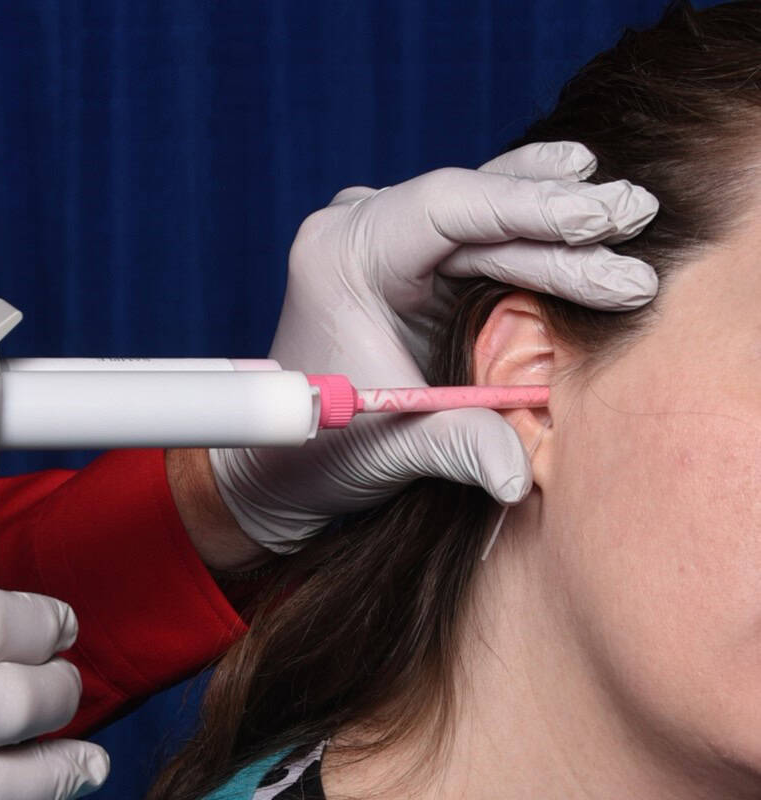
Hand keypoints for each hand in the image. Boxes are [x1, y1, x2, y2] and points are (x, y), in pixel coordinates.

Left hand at [210, 142, 658, 553]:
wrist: (281, 459)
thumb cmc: (319, 452)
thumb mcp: (387, 449)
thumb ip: (454, 449)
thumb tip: (516, 475)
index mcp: (339, 258)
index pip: (440, 208)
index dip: (523, 207)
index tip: (596, 218)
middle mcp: (358, 232)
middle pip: (472, 209)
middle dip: (558, 220)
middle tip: (637, 219)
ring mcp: (382, 239)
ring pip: (482, 212)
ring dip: (555, 216)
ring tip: (629, 211)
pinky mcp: (407, 259)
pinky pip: (476, 230)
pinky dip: (531, 224)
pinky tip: (582, 205)